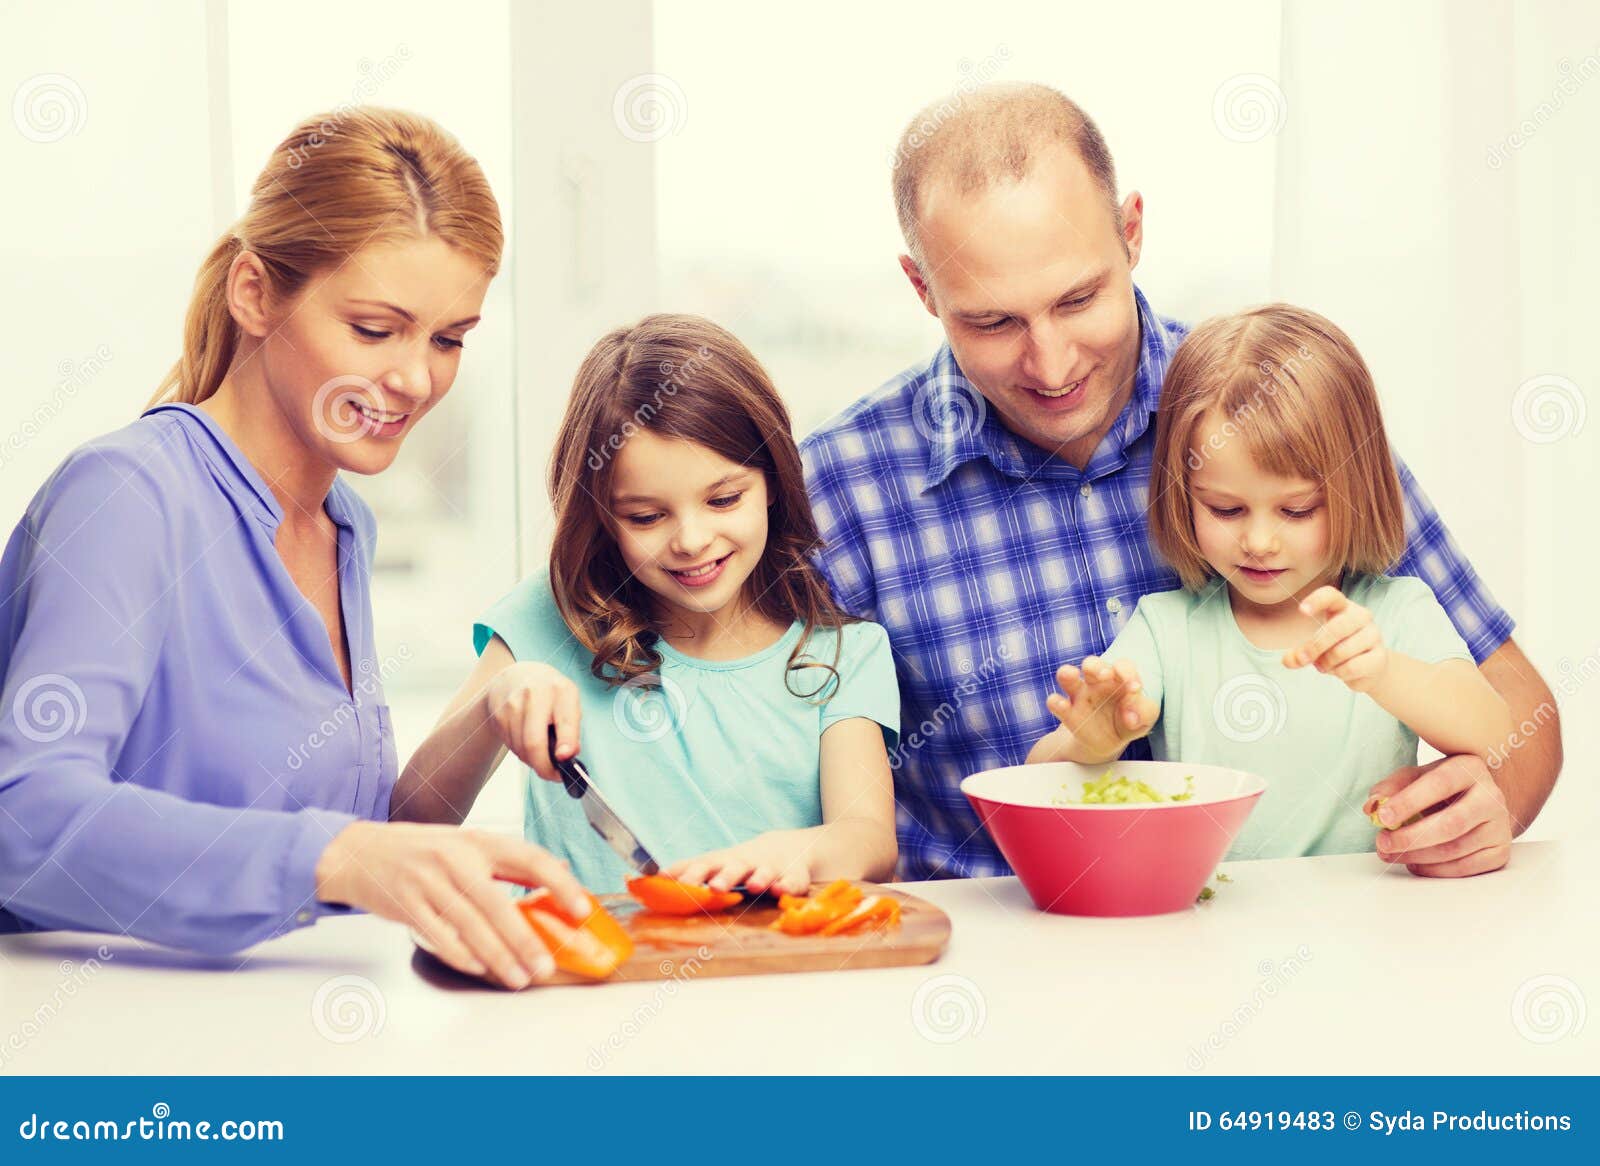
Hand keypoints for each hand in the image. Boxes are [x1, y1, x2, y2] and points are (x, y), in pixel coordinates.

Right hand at [314, 820, 589, 987]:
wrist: (361, 852)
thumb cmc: (422, 851)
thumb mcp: (468, 844)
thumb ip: (508, 861)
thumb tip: (558, 870)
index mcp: (480, 841)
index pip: (530, 859)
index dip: (560, 884)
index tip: (581, 909)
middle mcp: (455, 859)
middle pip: (497, 904)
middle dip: (525, 939)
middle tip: (545, 965)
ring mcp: (428, 881)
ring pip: (470, 925)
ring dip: (497, 956)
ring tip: (518, 977)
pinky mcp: (405, 904)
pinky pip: (438, 934)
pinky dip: (460, 953)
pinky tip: (478, 967)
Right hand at [484, 661, 580, 779]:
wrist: (514, 677)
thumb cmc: (548, 694)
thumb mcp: (567, 702)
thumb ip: (572, 728)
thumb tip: (569, 756)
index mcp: (561, 690)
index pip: (565, 720)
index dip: (566, 742)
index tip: (565, 758)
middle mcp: (535, 695)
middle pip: (535, 743)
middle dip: (545, 767)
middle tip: (553, 775)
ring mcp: (513, 705)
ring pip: (521, 750)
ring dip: (532, 760)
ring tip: (540, 751)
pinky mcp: (498, 716)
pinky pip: (511, 747)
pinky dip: (521, 752)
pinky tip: (525, 739)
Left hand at [666, 829, 815, 896]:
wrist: (785, 849)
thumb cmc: (737, 864)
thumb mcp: (711, 865)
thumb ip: (681, 873)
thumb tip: (634, 881)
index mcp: (721, 862)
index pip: (700, 864)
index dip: (685, 872)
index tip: (666, 880)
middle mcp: (743, 862)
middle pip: (731, 866)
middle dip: (722, 875)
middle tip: (711, 887)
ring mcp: (769, 867)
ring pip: (763, 872)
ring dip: (758, 877)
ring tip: (753, 885)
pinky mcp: (792, 876)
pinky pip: (792, 881)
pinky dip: (787, 885)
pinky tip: (782, 891)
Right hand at [1046, 657, 1157, 759]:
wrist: (1108, 743)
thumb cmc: (1129, 722)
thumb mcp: (1144, 718)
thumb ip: (1144, 712)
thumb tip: (1131, 716)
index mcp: (1118, 678)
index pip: (1121, 665)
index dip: (1127, 672)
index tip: (1134, 688)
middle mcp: (1096, 682)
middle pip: (1091, 663)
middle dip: (1096, 666)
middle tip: (1105, 676)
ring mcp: (1079, 695)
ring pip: (1066, 675)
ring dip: (1067, 672)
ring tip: (1072, 675)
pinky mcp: (1066, 712)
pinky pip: (1054, 702)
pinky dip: (1056, 702)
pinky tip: (1063, 707)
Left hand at [1283, 586, 1386, 691]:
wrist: (1369, 668)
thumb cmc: (1338, 650)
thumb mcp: (1316, 648)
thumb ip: (1300, 653)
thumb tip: (1289, 660)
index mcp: (1342, 607)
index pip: (1332, 596)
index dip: (1317, 601)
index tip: (1302, 611)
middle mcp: (1361, 616)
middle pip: (1336, 628)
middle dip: (1315, 647)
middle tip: (1304, 658)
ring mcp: (1373, 635)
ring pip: (1342, 651)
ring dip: (1327, 663)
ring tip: (1326, 665)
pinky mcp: (1380, 656)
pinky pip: (1352, 666)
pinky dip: (1340, 673)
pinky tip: (1341, 671)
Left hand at [1364, 754, 1513, 876]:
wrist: (1476, 802)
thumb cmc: (1439, 788)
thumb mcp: (1415, 777)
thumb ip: (1390, 788)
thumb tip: (1372, 806)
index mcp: (1469, 768)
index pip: (1439, 784)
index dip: (1409, 802)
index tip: (1382, 816)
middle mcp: (1491, 796)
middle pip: (1451, 824)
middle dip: (1411, 837)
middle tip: (1383, 843)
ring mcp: (1499, 826)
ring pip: (1455, 849)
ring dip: (1417, 856)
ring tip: (1392, 854)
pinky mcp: (1500, 851)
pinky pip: (1466, 868)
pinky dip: (1435, 870)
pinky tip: (1415, 863)